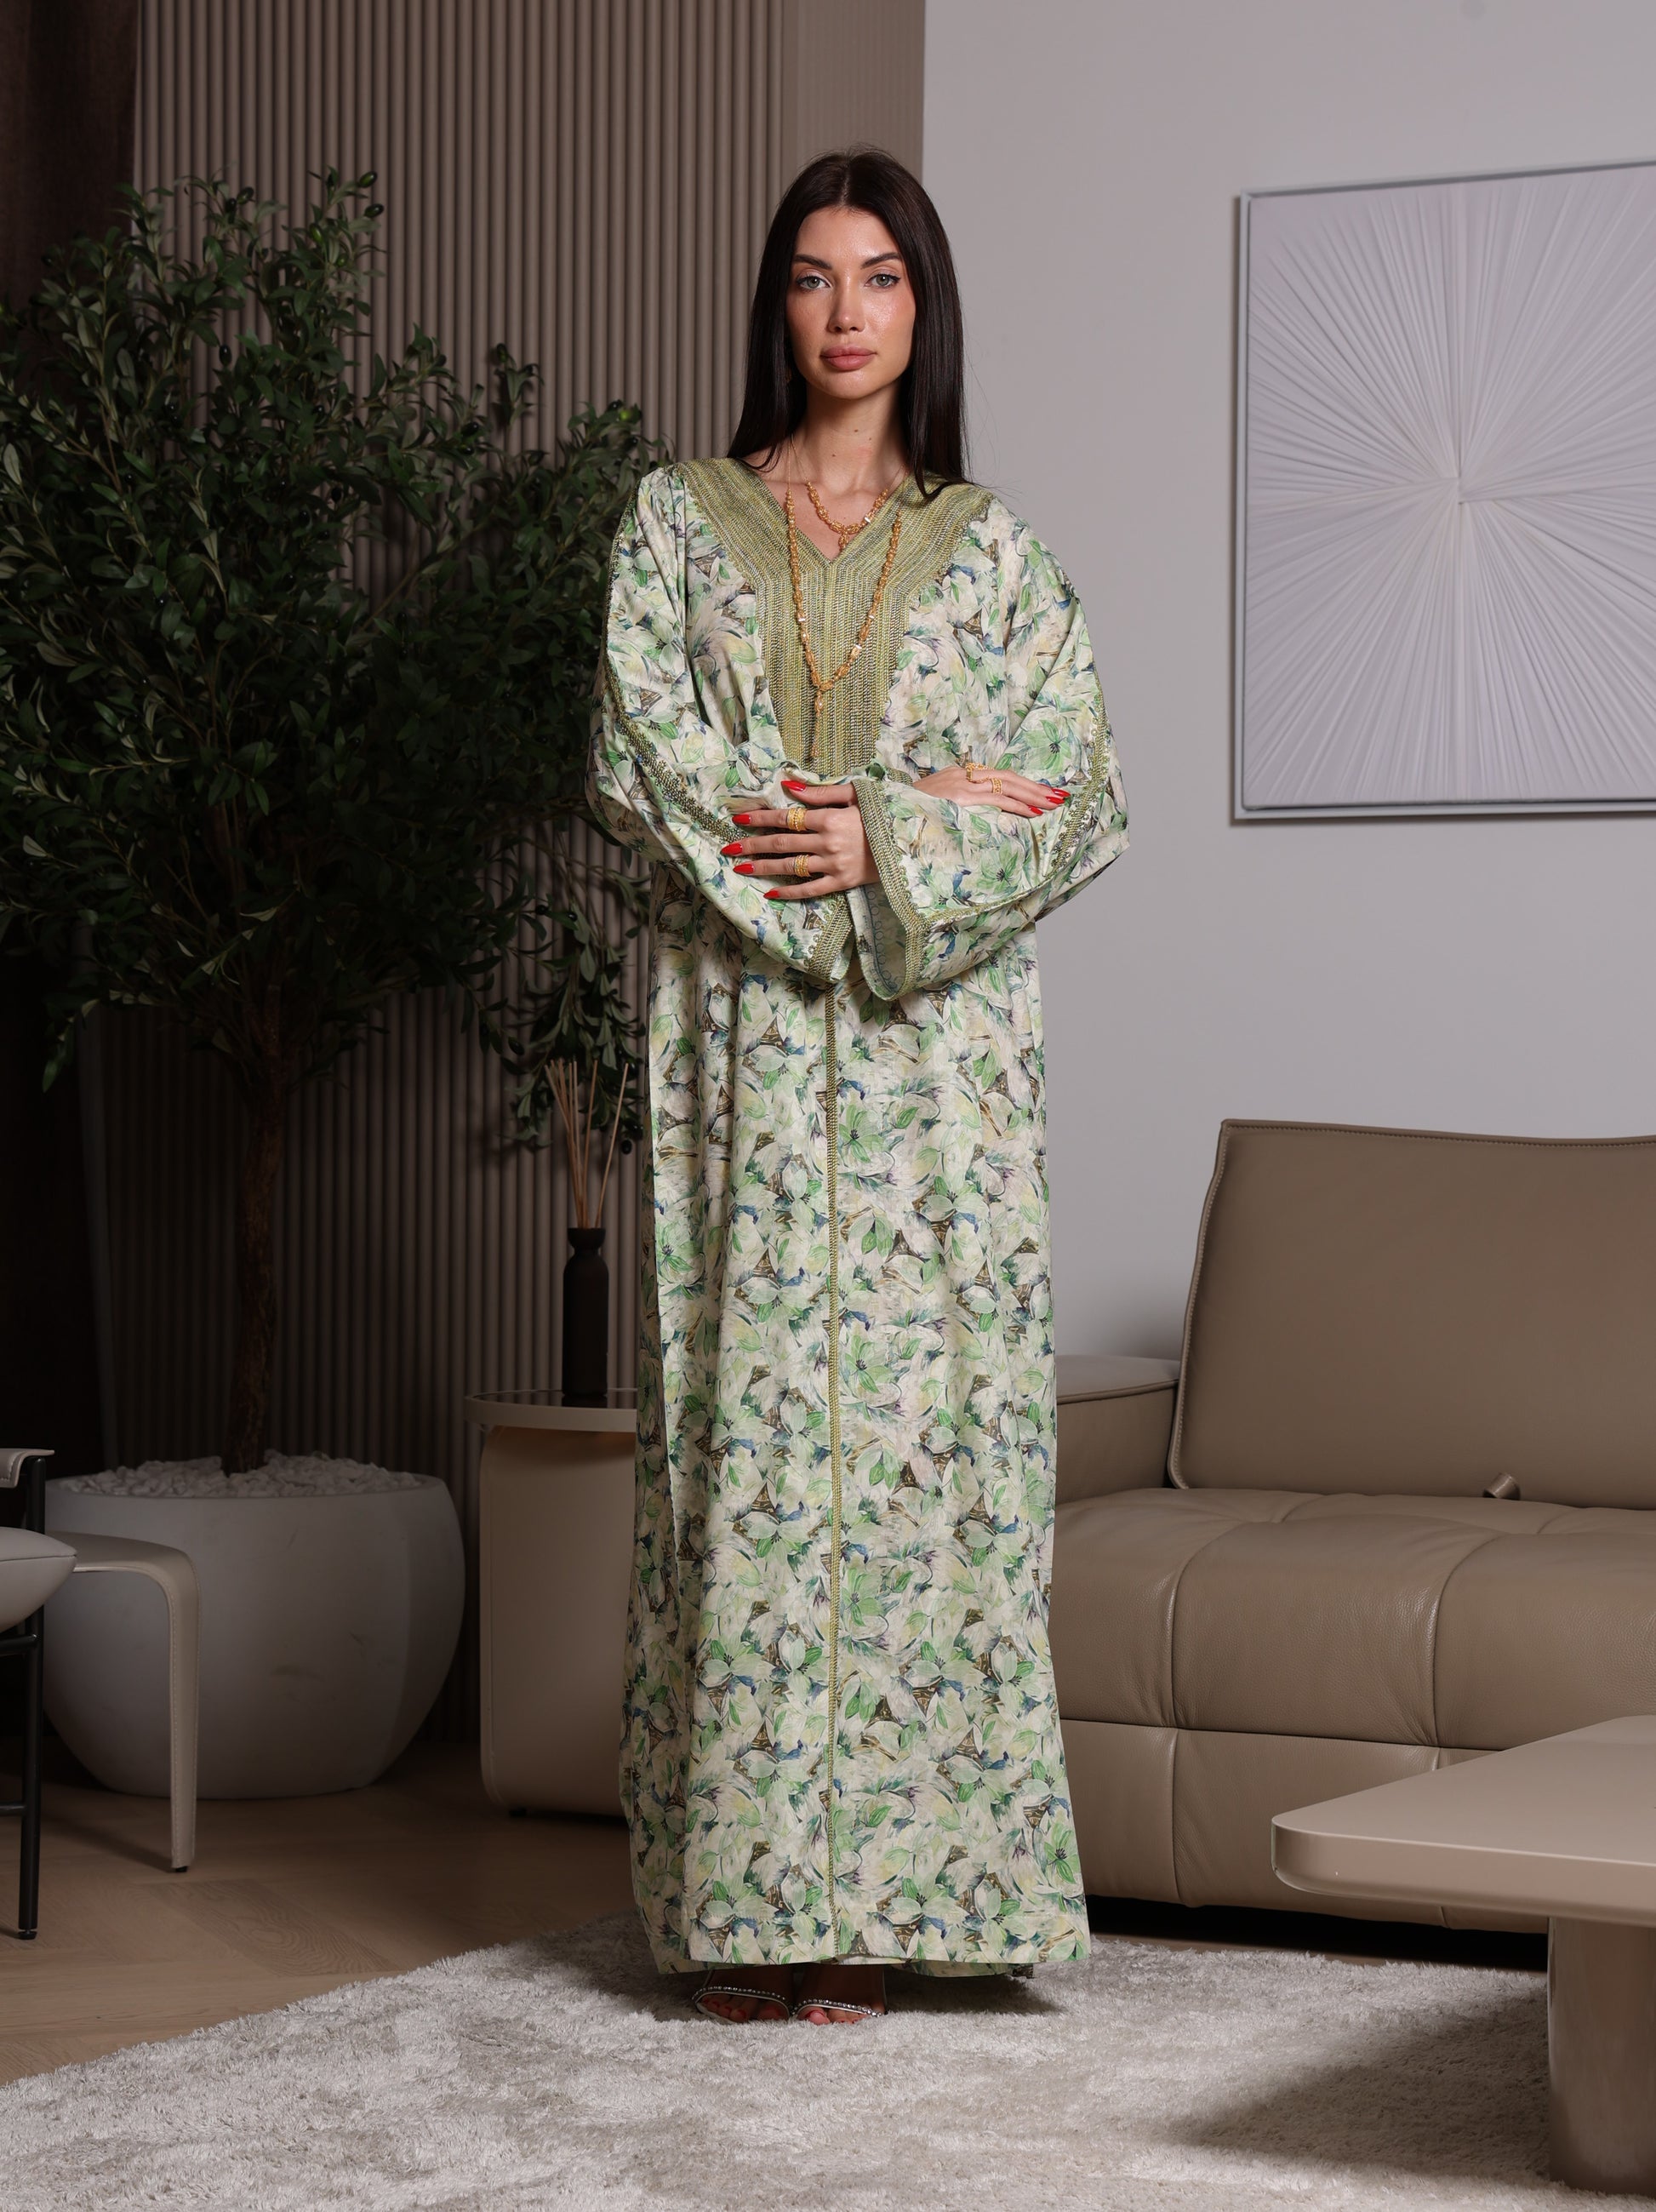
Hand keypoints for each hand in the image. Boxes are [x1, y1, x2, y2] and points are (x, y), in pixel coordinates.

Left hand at [721, 779, 876, 898]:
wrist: (911, 840)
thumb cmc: (883, 812)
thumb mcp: (855, 794)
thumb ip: (820, 792)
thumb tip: (788, 785)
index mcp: (829, 818)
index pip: (786, 818)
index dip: (760, 818)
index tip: (738, 819)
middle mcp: (828, 843)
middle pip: (781, 844)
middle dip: (752, 845)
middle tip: (727, 847)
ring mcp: (834, 865)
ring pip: (790, 867)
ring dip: (763, 868)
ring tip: (740, 867)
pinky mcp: (842, 883)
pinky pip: (810, 890)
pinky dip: (789, 892)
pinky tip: (770, 892)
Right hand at [915, 765, 1069, 818]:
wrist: (884, 815)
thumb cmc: (907, 816)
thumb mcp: (933, 805)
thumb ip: (955, 806)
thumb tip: (977, 818)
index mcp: (956, 775)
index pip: (997, 777)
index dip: (1022, 785)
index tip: (1040, 793)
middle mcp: (961, 775)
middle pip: (1007, 776)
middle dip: (1035, 787)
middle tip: (1059, 795)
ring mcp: (961, 785)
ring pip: (1006, 785)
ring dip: (1033, 795)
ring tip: (1053, 803)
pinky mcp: (959, 798)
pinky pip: (995, 800)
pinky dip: (1016, 805)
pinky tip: (1032, 811)